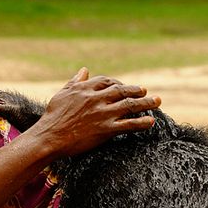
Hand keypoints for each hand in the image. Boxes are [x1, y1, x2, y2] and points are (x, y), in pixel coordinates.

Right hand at [27, 69, 159, 158]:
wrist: (49, 137)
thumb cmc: (53, 116)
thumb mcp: (63, 94)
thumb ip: (76, 81)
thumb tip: (84, 70)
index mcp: (86, 89)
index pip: (107, 81)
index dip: (118, 83)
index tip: (124, 86)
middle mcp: (96, 99)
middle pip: (122, 90)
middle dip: (136, 90)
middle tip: (145, 91)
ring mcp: (103, 113)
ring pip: (130, 105)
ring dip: (146, 103)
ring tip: (157, 102)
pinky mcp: (106, 129)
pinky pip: (128, 124)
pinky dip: (141, 123)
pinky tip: (151, 122)